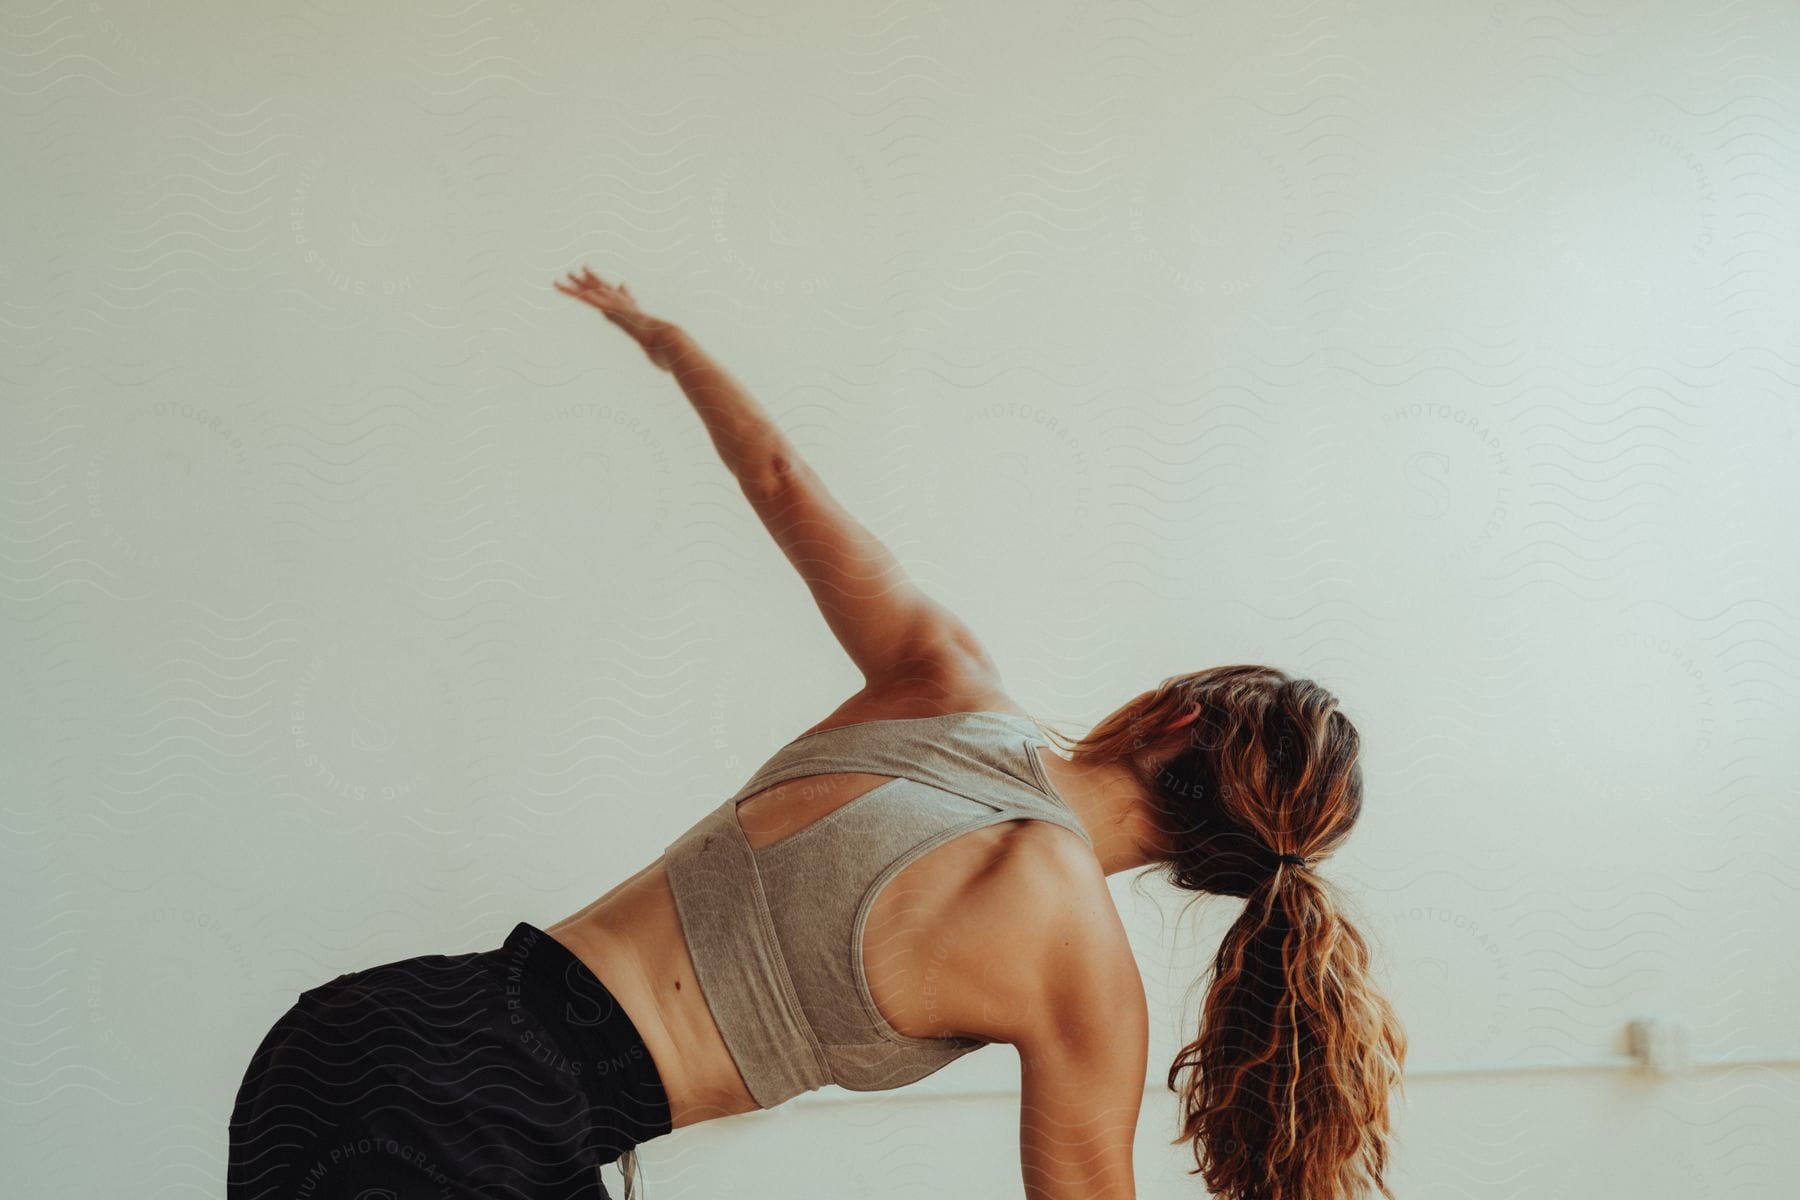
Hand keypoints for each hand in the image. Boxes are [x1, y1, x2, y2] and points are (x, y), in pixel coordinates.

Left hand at [554, 265, 681, 369]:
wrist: (669, 342)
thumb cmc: (668, 352)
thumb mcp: (662, 357)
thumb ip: (662, 360)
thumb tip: (670, 370)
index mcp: (636, 316)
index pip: (626, 303)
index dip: (622, 293)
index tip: (622, 285)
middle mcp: (626, 307)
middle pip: (606, 291)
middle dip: (595, 281)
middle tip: (584, 270)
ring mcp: (617, 307)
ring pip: (593, 293)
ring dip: (578, 284)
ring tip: (566, 273)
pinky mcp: (610, 310)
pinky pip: (586, 299)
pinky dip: (571, 292)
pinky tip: (560, 285)